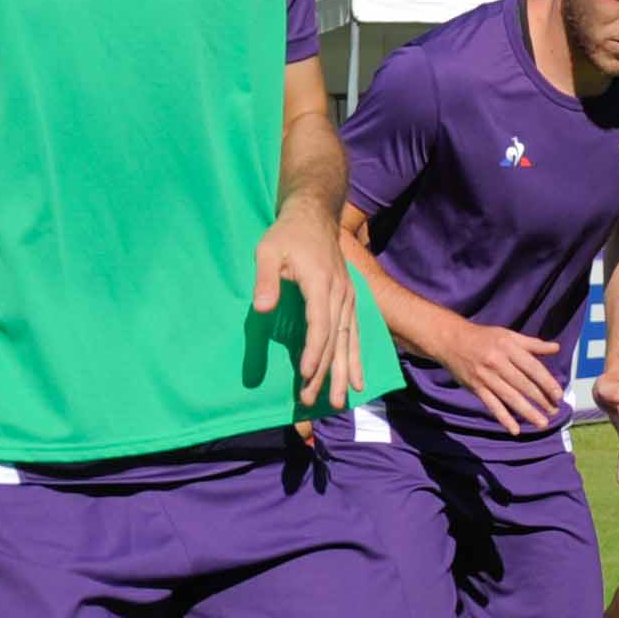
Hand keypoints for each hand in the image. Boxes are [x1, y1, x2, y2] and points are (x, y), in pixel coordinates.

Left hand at [254, 206, 358, 409]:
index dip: (313, 351)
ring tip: (337, 402)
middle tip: (313, 401)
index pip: (320, 324)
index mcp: (321, 283)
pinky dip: (355, 359)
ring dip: (342, 373)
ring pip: (348, 341)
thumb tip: (262, 309)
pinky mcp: (349, 301)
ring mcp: (348, 298)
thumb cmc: (287, 234)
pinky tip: (356, 381)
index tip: (304, 374)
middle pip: (335, 339)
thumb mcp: (267, 249)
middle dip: (324, 372)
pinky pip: (354, 334)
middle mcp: (340, 294)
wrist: (315, 215)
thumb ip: (266, 279)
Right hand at [428, 313, 569, 432]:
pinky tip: (515, 430)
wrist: (451, 341)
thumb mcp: (508, 335)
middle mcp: (498, 362)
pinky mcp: (476, 388)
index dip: (547, 382)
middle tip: (554, 411)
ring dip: (528, 412)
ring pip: (510, 398)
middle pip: (523, 384)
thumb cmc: (484, 337)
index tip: (558, 395)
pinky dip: (504, 418)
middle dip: (541, 399)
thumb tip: (556, 348)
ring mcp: (486, 377)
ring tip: (542, 423)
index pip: (532, 367)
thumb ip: (533, 344)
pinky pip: (492, 405)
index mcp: (508, 347)